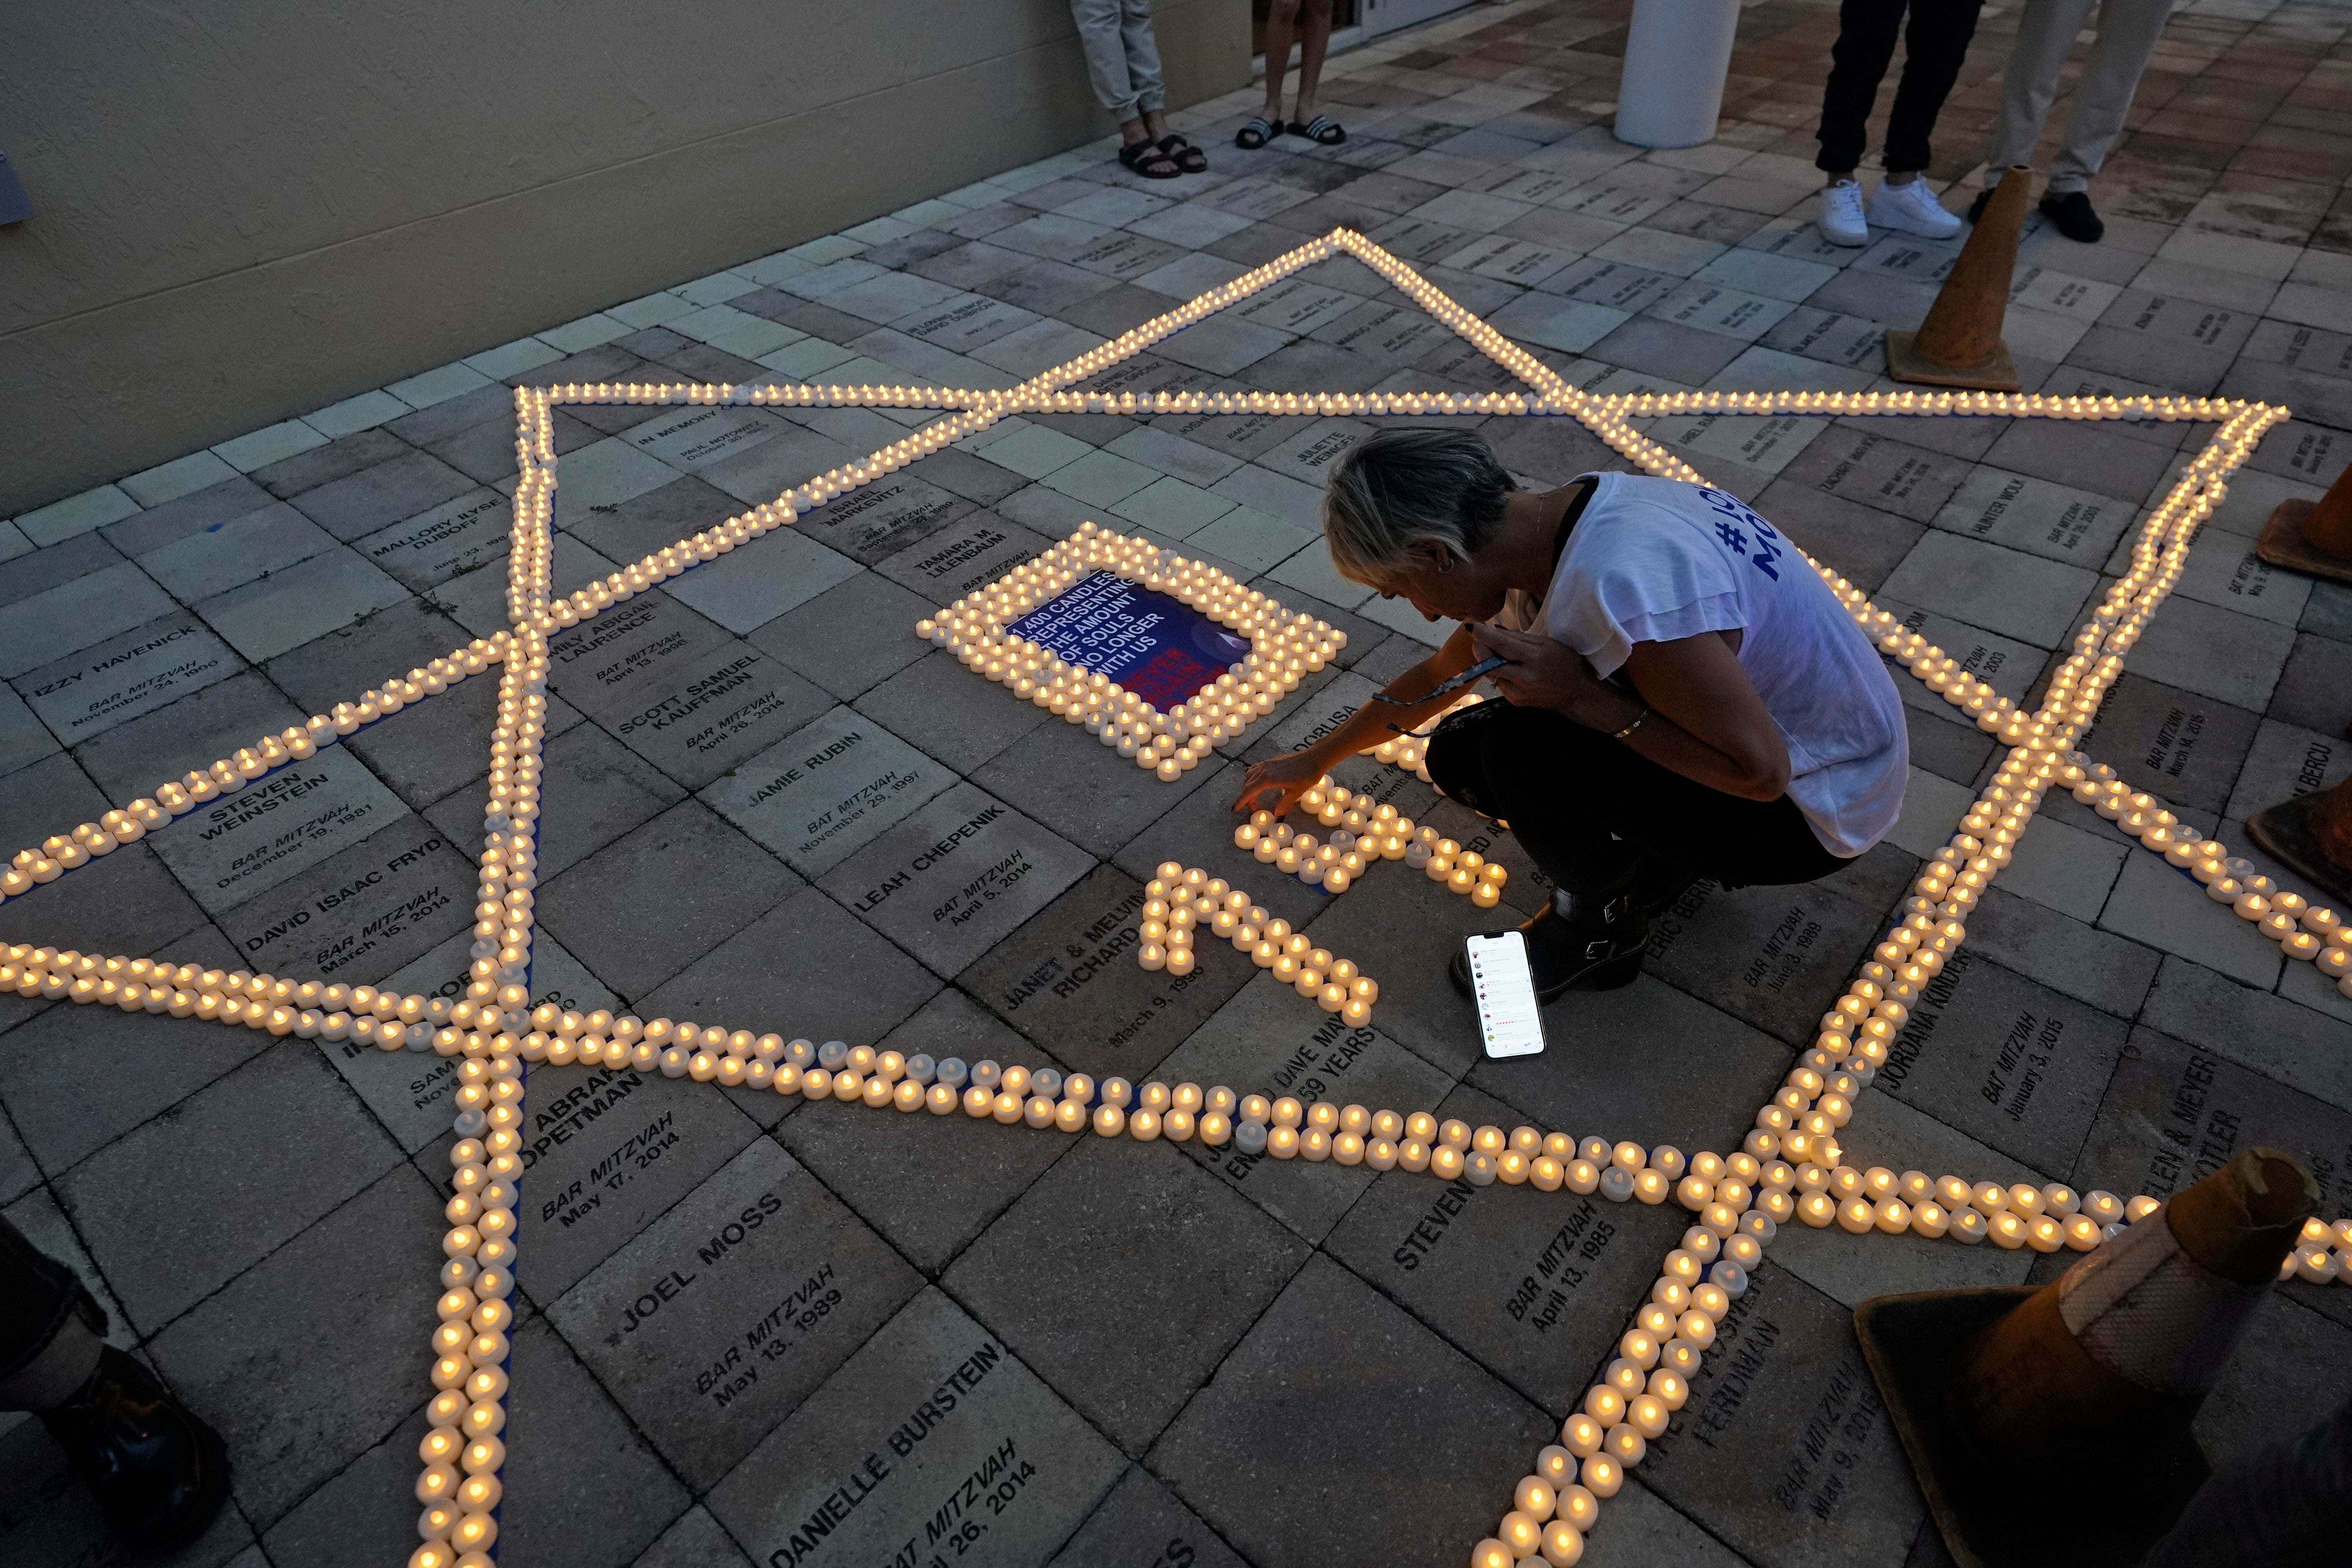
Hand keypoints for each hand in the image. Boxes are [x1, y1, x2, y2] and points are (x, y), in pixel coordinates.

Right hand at [1233, 748, 1329, 818]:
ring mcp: (1267, 764)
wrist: (1315, 758)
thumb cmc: (1307, 774)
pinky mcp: (1271, 762)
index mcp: (1268, 778)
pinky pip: (1255, 770)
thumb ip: (1284, 804)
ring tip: (1253, 798)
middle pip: (1247, 784)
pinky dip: (1252, 778)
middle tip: (1253, 809)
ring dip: (1248, 787)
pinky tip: (1258, 784)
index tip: (1235, 809)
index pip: (1249, 791)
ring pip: (1249, 776)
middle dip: (1246, 797)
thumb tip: (1277, 817)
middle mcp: (1264, 769)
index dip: (1241, 801)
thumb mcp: (1296, 792)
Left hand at [1469, 622, 1626, 726]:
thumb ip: (1519, 637)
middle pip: (1489, 663)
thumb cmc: (1566, 662)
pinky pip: (1499, 683)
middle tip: (1479, 637)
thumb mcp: (1547, 643)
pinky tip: (1508, 667)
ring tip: (1496, 651)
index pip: (1502, 646)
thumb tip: (1494, 630)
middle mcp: (1523, 678)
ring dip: (1489, 661)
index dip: (1483, 635)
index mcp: (1534, 659)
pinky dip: (1498, 672)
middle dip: (1480, 648)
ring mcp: (1517, 693)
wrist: (1577, 693)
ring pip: (1491, 674)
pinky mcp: (1515, 701)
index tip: (1471, 625)